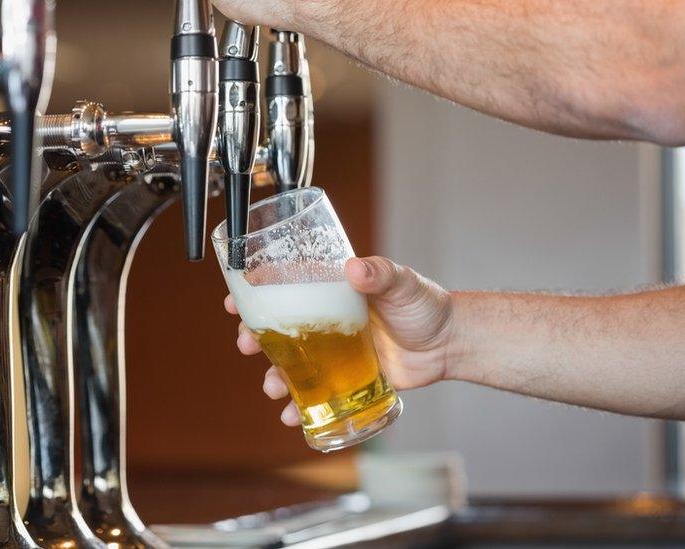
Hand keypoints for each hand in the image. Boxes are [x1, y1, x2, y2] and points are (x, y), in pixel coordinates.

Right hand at [225, 256, 453, 425]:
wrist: (450, 344)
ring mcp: (334, 352)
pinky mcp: (347, 379)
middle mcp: (326, 320)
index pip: (285, 288)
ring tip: (271, 387)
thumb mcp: (402, 283)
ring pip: (291, 365)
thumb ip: (380, 274)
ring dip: (273, 376)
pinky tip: (292, 416)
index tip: (233, 301)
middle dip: (255, 338)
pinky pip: (316, 394)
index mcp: (332, 292)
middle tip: (247, 344)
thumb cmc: (425, 305)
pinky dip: (299, 407)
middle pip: (279, 329)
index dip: (256, 294)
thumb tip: (355, 269)